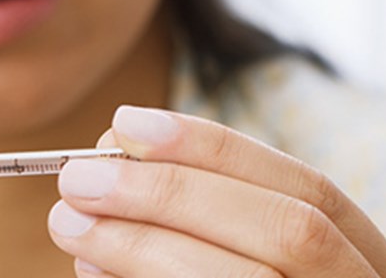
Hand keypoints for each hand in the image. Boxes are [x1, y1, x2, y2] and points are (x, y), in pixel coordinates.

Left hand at [48, 106, 385, 276]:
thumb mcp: (269, 271)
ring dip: (149, 244)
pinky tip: (95, 274)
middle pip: (289, 235)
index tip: (128, 124)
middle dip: (176, 194)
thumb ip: (215, 228)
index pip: (315, 196)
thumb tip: (119, 161)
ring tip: (70, 222)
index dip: (221, 152)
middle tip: (78, 179)